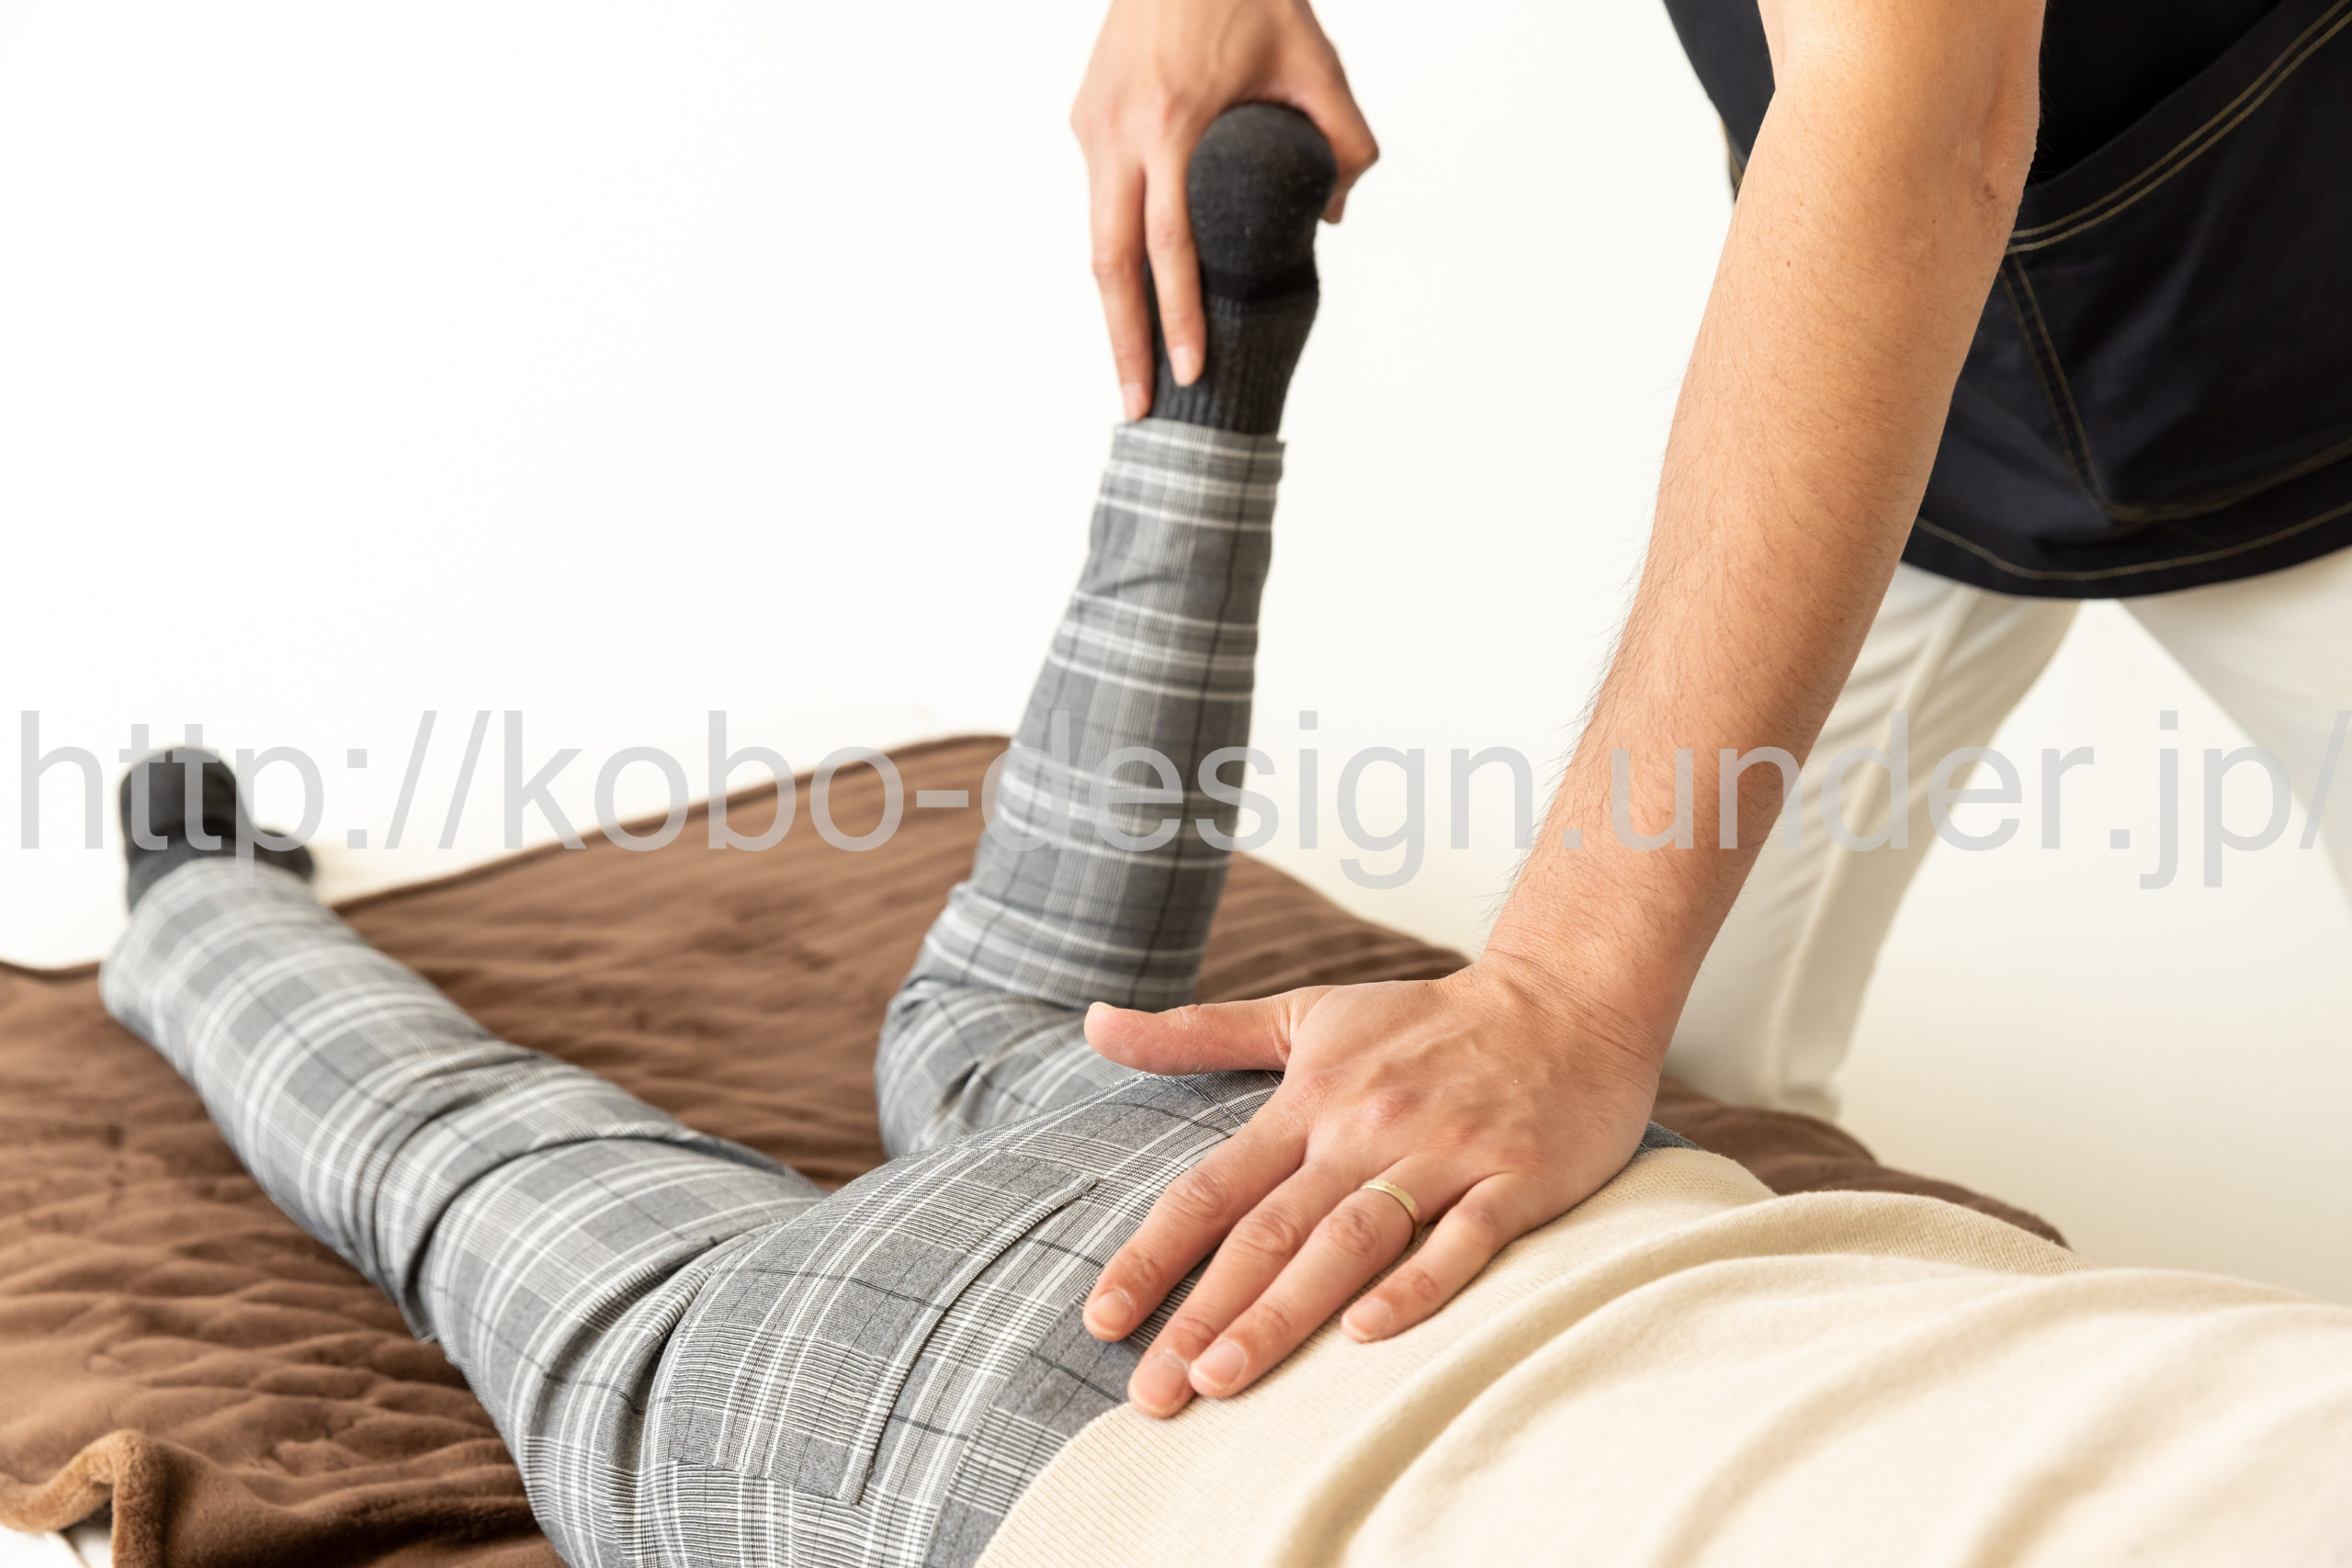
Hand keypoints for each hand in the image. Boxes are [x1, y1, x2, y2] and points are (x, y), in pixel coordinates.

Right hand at [1071, 0, 1376, 420]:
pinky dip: (1116, 249)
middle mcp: (1119, 130)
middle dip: (1122, 343)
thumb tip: (1333, 214)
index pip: (1170, 245)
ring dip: (1113, 306)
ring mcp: (1093, 125)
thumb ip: (1344, 142)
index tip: (1188, 371)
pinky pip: (1101, 196)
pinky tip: (1137, 290)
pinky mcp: (1085, 117)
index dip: (1177, 316)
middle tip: (1136, 408)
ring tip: (1131, 367)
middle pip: (1109, 261)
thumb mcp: (1316, 61)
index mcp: (1172, 121)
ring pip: (1095, 235)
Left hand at [1078, 957, 1662, 1415]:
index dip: (1153, 1255)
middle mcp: (1365, 1129)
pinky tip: (1366, 1333)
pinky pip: (1463, 1239)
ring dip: (1284, 1312)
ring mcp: (1442, 1155)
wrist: (1566, 999)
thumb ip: (1197, 1033)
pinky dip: (1416, 1284)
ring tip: (1224, 1380)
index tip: (1100, 1320)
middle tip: (1153, 1392)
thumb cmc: (1425, 1021)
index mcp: (1309, 1100)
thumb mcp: (1305, 1015)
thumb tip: (1091, 1024)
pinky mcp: (1515, 1178)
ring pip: (1350, 1241)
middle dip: (1204, 1314)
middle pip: (1270, 1232)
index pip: (1212, 1188)